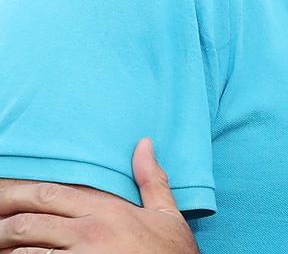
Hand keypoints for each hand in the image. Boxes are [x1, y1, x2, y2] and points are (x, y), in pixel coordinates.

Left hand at [0, 139, 196, 253]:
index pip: (51, 193)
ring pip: (25, 247)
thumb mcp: (167, 214)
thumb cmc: (172, 253)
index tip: (1, 195)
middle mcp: (90, 230)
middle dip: (2, 219)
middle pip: (30, 218)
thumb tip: (144, 143)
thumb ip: (151, 179)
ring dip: (4, 245)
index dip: (18, 193)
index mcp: (108, 210)